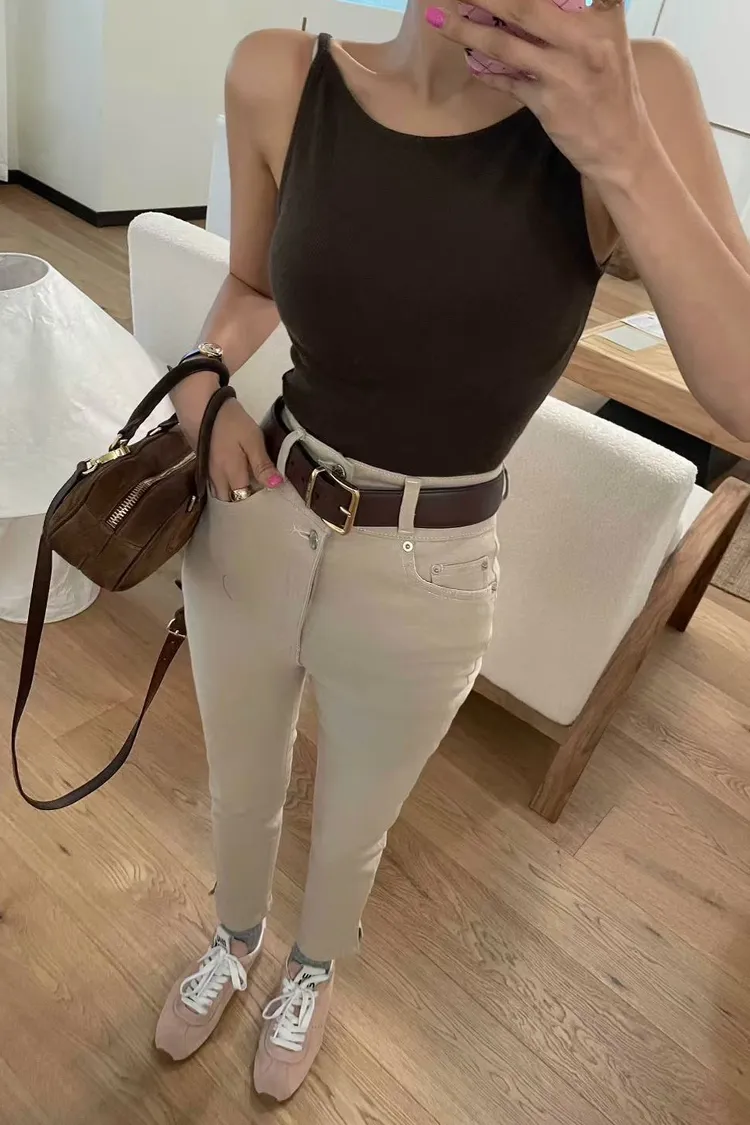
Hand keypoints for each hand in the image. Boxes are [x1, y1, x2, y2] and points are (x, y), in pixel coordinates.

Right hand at [181, 396, 282, 501]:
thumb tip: (275, 485)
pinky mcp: (201, 461)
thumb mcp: (252, 440)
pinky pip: (212, 479)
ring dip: (230, 487)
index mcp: (231, 475)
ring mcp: (206, 470)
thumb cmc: (229, 421)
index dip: (256, 491)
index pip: (245, 497)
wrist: (199, 404)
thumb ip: (262, 464)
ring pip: (218, 490)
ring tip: (243, 471)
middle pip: (229, 498)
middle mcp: (216, 478)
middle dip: (241, 494)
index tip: (265, 479)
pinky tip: (230, 462)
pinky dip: (222, 478)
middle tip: (254, 477)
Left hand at [427, 0, 653, 186]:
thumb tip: (519, 9)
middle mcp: (585, 39)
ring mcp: (564, 72)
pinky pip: (506, 81)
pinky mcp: (547, 103)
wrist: (621, 146)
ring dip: (467, 30)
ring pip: (505, 44)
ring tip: (440, 18)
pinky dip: (485, 70)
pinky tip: (468, 59)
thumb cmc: (612, 91)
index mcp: (604, 17)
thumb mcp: (608, 43)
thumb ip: (576, 19)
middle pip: (525, 6)